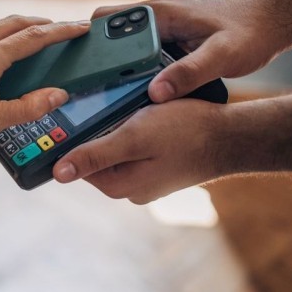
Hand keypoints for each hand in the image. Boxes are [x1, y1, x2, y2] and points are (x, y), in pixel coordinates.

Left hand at [0, 16, 90, 178]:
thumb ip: (28, 108)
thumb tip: (58, 95)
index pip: (33, 37)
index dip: (62, 31)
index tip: (81, 27)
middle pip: (18, 22)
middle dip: (46, 23)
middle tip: (67, 29)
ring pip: (1, 24)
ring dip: (25, 25)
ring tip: (44, 35)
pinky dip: (6, 32)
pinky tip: (11, 45)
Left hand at [52, 99, 226, 204]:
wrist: (233, 136)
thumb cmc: (186, 132)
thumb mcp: (133, 138)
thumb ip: (95, 154)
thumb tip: (58, 174)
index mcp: (119, 186)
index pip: (77, 162)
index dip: (72, 138)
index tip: (74, 112)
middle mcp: (130, 188)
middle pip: (96, 156)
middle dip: (97, 130)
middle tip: (107, 103)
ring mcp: (146, 179)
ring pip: (116, 149)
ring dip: (116, 128)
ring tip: (130, 107)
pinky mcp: (159, 167)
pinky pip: (135, 148)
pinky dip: (134, 130)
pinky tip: (144, 115)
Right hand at [92, 0, 291, 102]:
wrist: (276, 18)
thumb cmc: (252, 33)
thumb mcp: (223, 57)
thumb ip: (189, 74)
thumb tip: (156, 93)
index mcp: (160, 12)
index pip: (106, 20)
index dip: (89, 44)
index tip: (82, 70)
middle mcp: (157, 13)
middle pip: (109, 31)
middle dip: (97, 57)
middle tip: (92, 87)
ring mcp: (164, 21)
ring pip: (125, 41)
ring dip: (117, 63)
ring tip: (110, 92)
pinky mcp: (173, 32)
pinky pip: (142, 46)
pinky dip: (134, 64)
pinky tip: (138, 88)